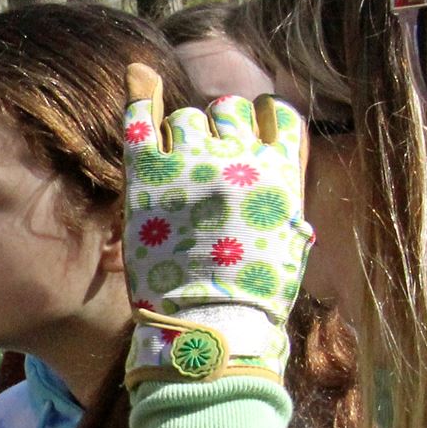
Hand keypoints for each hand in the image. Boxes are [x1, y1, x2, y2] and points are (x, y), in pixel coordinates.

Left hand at [120, 61, 312, 385]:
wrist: (213, 326)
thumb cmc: (252, 294)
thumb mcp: (288, 238)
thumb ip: (284, 194)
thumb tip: (278, 174)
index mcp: (284, 174)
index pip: (278, 113)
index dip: (260, 120)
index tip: (247, 135)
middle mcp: (244, 159)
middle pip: (229, 108)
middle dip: (218, 127)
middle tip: (204, 160)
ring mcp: (196, 164)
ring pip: (189, 116)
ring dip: (181, 132)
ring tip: (173, 166)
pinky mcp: (151, 176)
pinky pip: (143, 120)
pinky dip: (140, 105)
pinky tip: (138, 101)